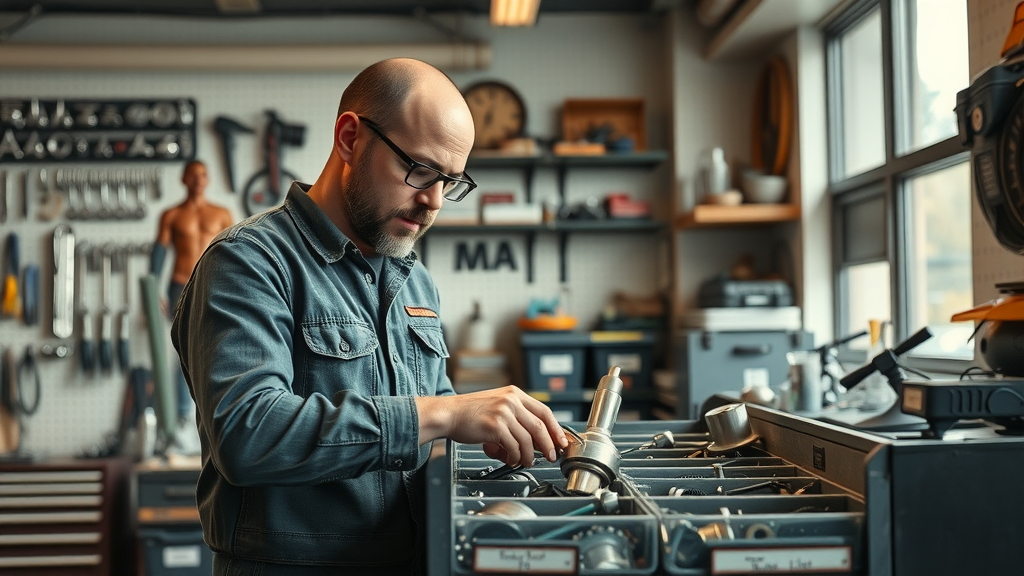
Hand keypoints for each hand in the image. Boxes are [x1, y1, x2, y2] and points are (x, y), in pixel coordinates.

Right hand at [416, 386, 568, 468]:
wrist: (448, 414)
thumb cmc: (470, 413)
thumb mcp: (497, 405)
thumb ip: (516, 416)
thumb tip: (537, 438)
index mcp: (514, 394)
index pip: (544, 411)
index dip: (556, 429)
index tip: (561, 441)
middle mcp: (511, 400)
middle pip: (540, 426)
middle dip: (549, 445)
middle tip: (551, 456)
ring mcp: (503, 413)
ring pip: (528, 440)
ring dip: (529, 456)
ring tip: (524, 461)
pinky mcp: (495, 426)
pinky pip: (513, 447)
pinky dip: (514, 457)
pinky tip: (509, 459)